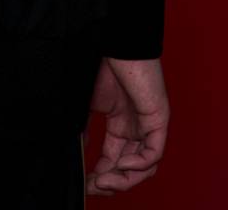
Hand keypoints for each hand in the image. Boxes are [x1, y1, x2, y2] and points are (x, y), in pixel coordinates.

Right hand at [84, 56, 168, 195]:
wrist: (112, 39)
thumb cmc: (97, 63)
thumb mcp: (84, 104)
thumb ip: (80, 129)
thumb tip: (70, 156)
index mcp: (120, 123)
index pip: (114, 158)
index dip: (100, 175)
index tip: (84, 184)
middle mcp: (136, 127)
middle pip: (130, 168)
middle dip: (111, 183)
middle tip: (92, 187)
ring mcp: (148, 123)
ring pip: (144, 166)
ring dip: (124, 179)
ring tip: (102, 181)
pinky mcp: (158, 118)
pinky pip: (154, 152)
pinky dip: (138, 164)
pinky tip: (120, 164)